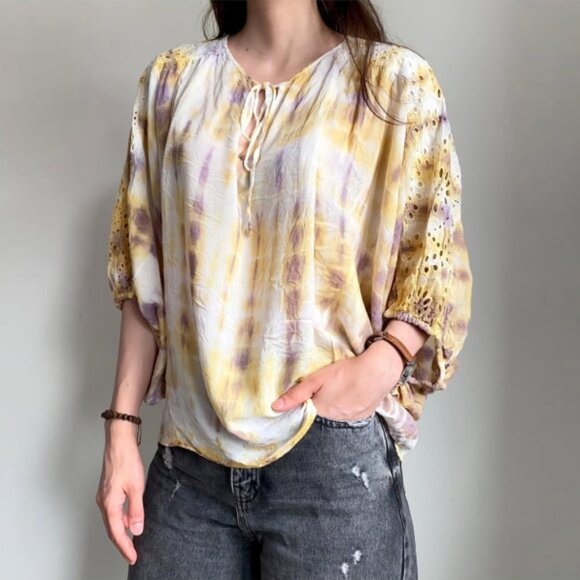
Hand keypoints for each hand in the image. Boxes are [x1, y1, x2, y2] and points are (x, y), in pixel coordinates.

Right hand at [95, 424, 144, 565]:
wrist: (119, 442)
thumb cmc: (126, 460)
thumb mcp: (136, 487)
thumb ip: (136, 510)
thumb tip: (136, 530)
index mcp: (109, 503)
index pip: (117, 533)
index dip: (125, 547)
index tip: (133, 557)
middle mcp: (103, 501)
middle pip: (111, 529)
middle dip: (122, 543)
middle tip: (132, 553)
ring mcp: (104, 495)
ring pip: (112, 519)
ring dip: (121, 531)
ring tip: (133, 540)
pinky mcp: (107, 489)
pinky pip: (113, 510)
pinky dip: (121, 518)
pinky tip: (130, 518)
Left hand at [271, 340, 404, 419]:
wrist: (378, 371)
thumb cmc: (345, 371)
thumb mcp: (316, 379)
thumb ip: (296, 394)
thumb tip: (274, 407)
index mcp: (321, 410)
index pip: (309, 409)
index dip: (310, 398)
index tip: (315, 388)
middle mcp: (336, 418)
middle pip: (324, 410)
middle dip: (324, 399)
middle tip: (330, 383)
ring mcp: (352, 418)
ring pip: (339, 411)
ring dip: (338, 402)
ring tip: (344, 385)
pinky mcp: (365, 414)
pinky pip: (353, 411)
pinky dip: (352, 403)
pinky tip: (355, 391)